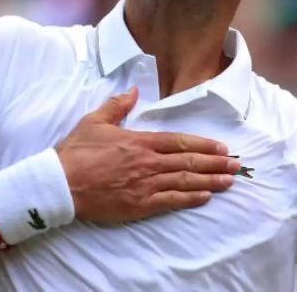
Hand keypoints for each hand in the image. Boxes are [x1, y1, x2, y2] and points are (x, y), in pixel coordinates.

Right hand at [56, 88, 239, 222]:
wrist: (59, 184)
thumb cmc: (75, 153)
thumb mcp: (94, 122)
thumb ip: (116, 106)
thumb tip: (133, 91)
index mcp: (140, 142)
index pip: (180, 141)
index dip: (203, 144)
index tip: (222, 147)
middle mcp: (148, 163)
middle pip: (189, 161)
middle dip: (215, 163)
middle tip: (236, 165)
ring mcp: (145, 185)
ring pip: (185, 181)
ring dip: (210, 181)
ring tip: (229, 181)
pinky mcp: (139, 205)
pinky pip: (171, 201)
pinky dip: (190, 198)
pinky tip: (205, 196)